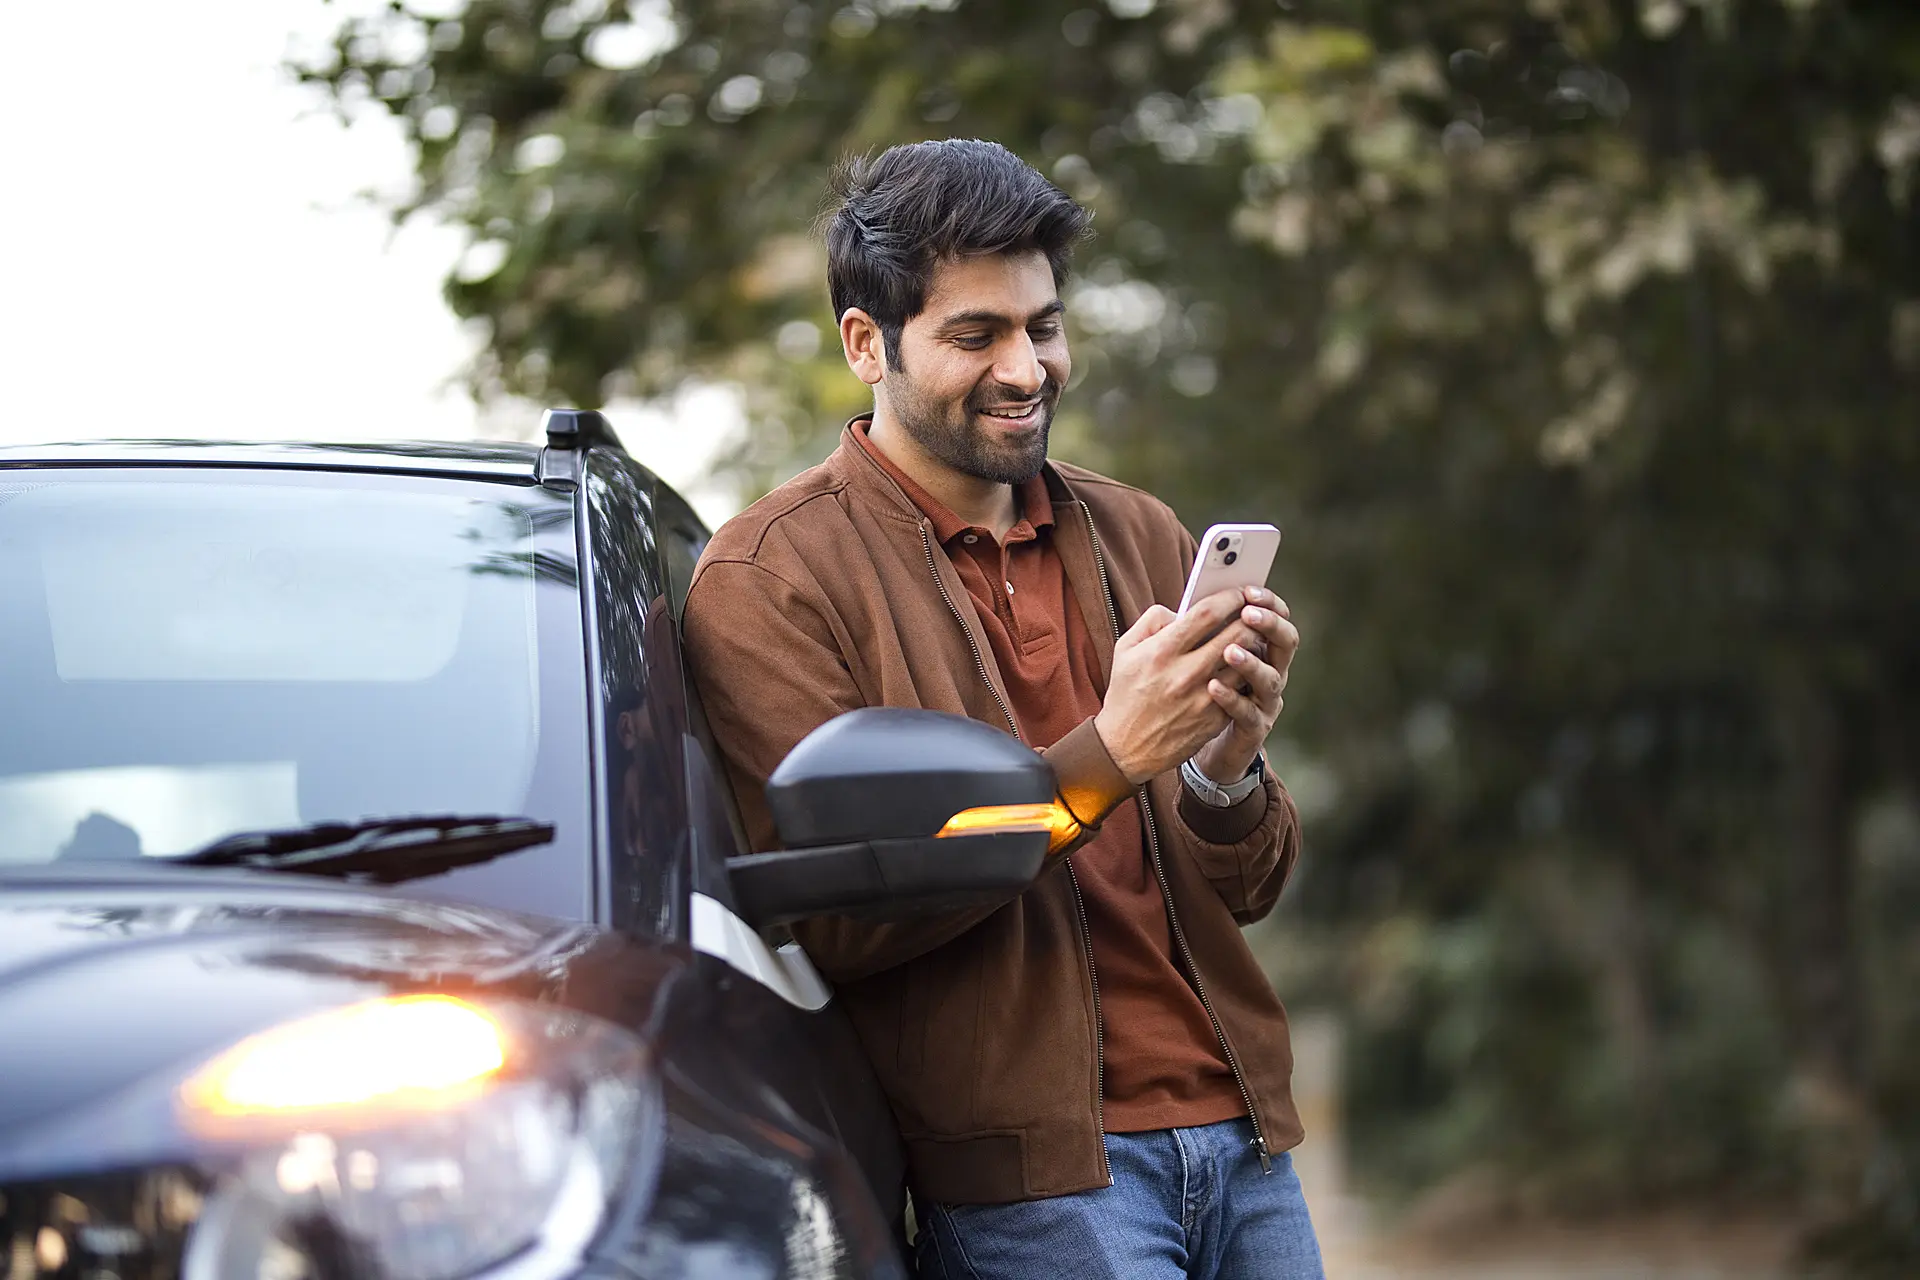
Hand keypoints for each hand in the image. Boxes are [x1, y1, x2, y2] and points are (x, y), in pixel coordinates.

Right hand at [1093, 587, 1273, 785]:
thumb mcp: (1125, 650)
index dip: (1228, 598)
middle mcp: (1184, 673)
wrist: (1125, 748)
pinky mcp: (1214, 718)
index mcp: (1162, 652)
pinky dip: (1247, 673)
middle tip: (1254, 611)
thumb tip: (1181, 610)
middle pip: (1235, 634)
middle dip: (1250, 617)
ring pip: (1245, 662)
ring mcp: (1203, 698)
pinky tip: (1245, 666)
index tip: (1237, 592)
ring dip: (1253, 645)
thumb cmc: (1126, 694)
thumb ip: (1151, 622)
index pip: (1206, 614)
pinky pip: (1241, 688)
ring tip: (1253, 637)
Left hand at [1192, 588, 1298, 784]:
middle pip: (1285, 643)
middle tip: (1248, 613)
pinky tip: (1213, 686)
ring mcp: (1265, 702)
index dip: (1269, 603)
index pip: (1277, 617)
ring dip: (1252, 662)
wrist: (1194, 741)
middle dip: (1269, 625)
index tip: (1249, 590)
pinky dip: (1232, 698)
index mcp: (1260, 648)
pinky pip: (1247, 713)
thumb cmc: (1196, 689)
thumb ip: (1198, 631)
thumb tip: (1186, 605)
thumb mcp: (1197, 655)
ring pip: (1270, 679)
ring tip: (1230, 650)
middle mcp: (1271, 671)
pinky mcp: (1253, 729)